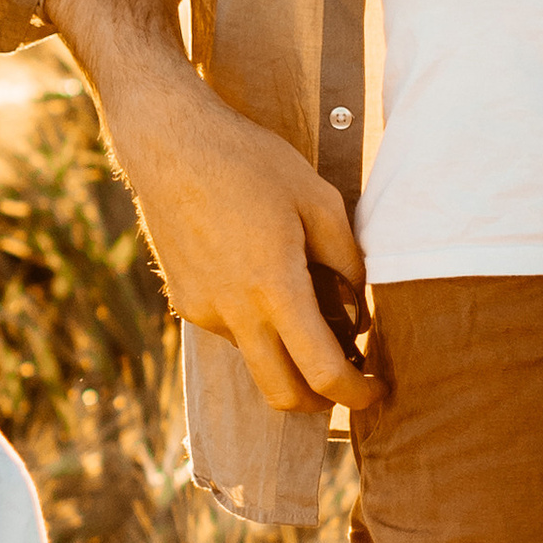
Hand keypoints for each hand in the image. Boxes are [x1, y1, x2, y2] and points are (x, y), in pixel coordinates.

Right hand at [47, 0, 378, 416]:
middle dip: (320, 400)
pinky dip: (257, 325)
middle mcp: (234, 311)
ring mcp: (203, 310)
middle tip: (349, 377)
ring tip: (309, 304)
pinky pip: (231, 331)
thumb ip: (348, 260)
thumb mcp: (318, 198)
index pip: (322, 371)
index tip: (376, 391)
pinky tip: (262, 276)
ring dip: (286, 354)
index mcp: (274, 287)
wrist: (167, 142)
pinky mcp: (184, 301)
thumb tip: (360, 311)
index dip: (357, 393)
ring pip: (256, 359)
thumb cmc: (249, 161)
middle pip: (282, 394)